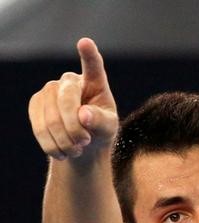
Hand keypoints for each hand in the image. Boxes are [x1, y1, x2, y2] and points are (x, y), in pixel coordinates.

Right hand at [28, 38, 117, 159]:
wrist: (81, 143)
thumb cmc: (100, 130)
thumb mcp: (109, 128)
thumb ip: (101, 121)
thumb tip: (83, 115)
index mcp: (95, 82)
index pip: (93, 67)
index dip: (89, 55)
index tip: (85, 42)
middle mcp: (70, 80)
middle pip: (66, 101)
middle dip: (75, 128)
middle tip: (85, 143)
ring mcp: (50, 90)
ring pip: (51, 119)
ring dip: (65, 141)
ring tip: (77, 149)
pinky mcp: (36, 103)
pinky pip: (39, 128)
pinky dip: (52, 145)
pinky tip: (63, 151)